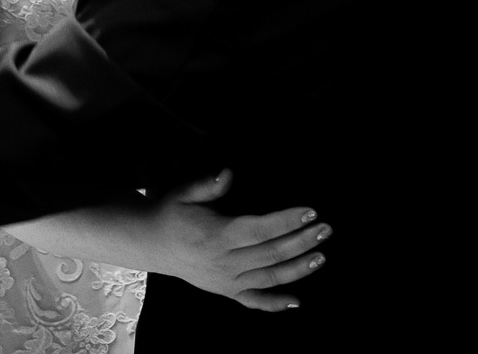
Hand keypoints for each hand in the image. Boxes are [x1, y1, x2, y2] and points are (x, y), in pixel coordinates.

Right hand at [143, 169, 328, 311]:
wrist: (151, 244)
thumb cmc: (171, 213)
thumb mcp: (184, 193)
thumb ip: (208, 185)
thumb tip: (229, 173)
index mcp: (218, 235)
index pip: (261, 228)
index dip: (287, 220)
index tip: (310, 211)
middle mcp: (225, 261)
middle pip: (271, 253)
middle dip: (302, 241)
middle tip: (326, 229)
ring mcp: (226, 280)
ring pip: (269, 278)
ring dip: (298, 269)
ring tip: (321, 256)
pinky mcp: (226, 291)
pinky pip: (253, 301)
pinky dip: (275, 304)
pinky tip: (297, 302)